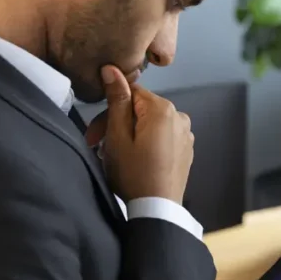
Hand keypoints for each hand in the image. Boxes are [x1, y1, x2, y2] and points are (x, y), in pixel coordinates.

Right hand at [95, 65, 193, 203]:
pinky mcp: (186, 149)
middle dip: (116, 124)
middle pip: (140, 109)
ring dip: (129, 134)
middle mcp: (180, 116)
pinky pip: (162, 137)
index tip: (94, 132)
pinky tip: (134, 160)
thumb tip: (112, 69)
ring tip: (114, 156)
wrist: (158, 210)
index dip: (108, 110)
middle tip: (97, 146)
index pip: (130, 93)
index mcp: (163, 109)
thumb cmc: (134, 174)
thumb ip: (117, 101)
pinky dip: (146, 143)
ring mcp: (186, 134)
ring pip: (150, 124)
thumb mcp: (118, 137)